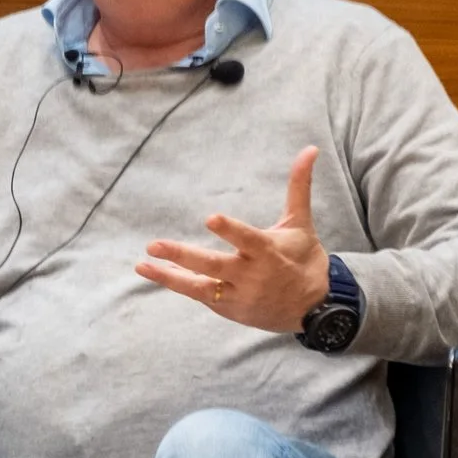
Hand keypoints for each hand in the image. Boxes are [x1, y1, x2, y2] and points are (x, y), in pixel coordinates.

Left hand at [137, 146, 330, 332]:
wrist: (314, 308)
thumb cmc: (305, 259)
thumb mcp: (300, 223)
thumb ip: (298, 186)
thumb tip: (310, 148)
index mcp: (267, 251)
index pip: (246, 238)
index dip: (230, 229)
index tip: (210, 218)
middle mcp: (251, 274)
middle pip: (213, 265)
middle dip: (182, 255)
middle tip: (153, 245)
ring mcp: (239, 294)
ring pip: (200, 287)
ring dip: (170, 277)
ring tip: (142, 264)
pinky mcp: (230, 308)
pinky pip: (200, 295)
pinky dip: (179, 283)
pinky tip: (156, 271)